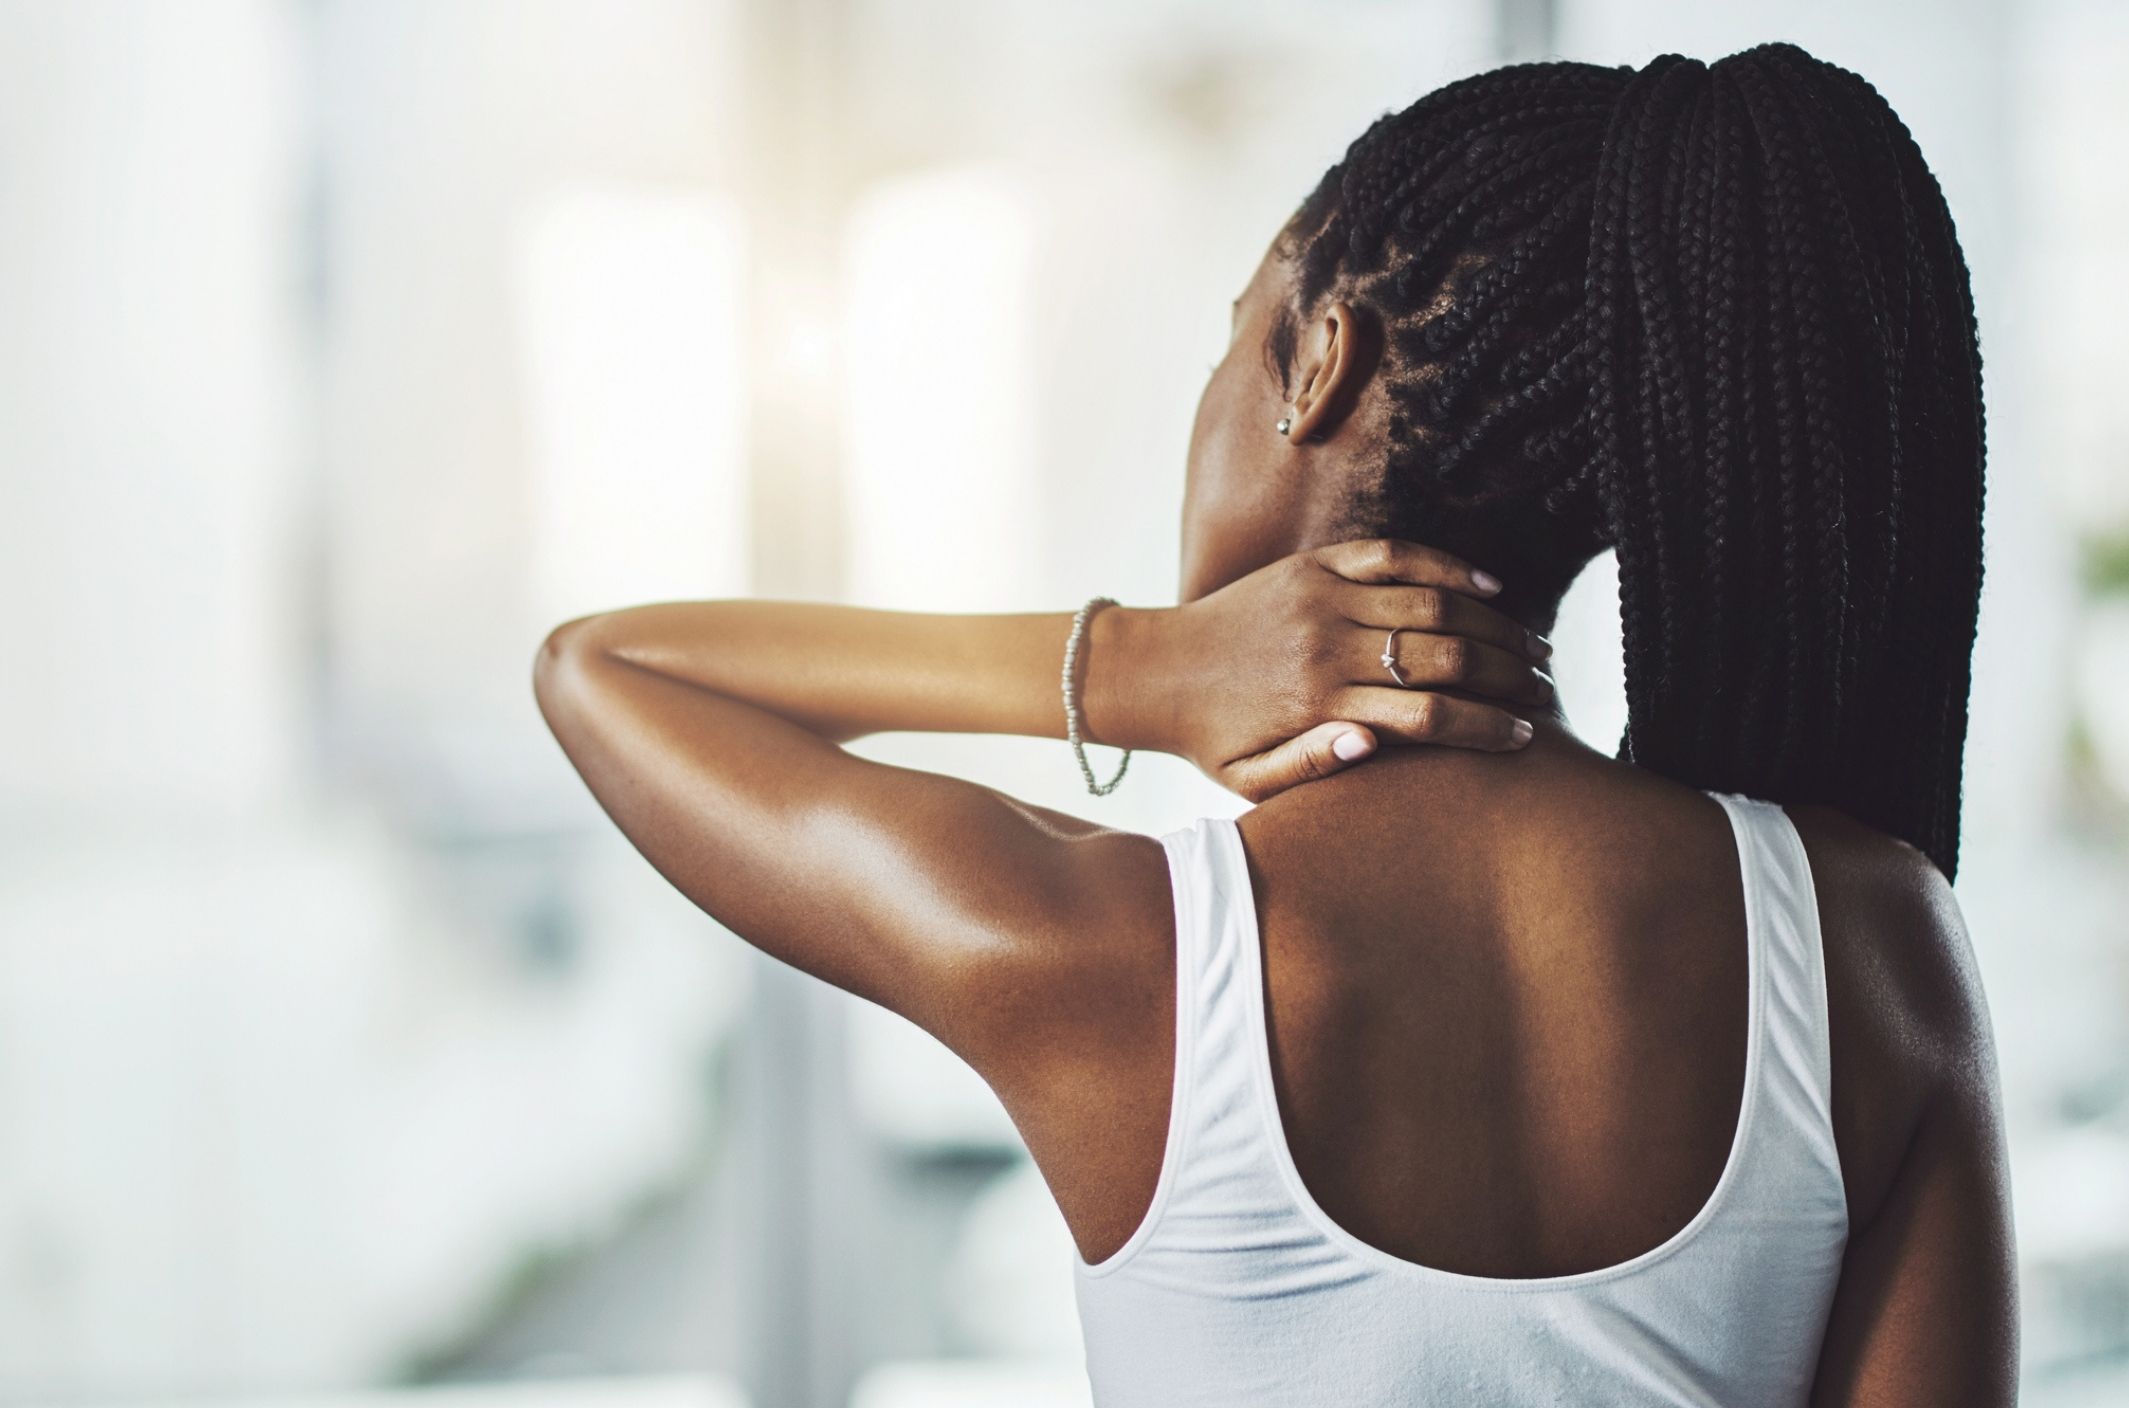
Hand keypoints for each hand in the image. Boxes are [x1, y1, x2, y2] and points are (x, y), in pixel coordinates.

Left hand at [1097, 539, 1554, 801]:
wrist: (1157, 671)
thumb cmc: (1213, 738)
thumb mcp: (1252, 780)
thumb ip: (1313, 770)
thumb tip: (1374, 747)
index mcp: (1319, 705)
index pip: (1427, 717)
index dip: (1484, 727)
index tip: (1524, 737)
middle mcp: (1327, 646)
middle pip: (1443, 655)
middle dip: (1504, 673)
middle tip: (1543, 688)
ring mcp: (1323, 597)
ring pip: (1431, 603)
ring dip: (1492, 623)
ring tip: (1531, 646)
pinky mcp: (1314, 565)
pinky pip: (1394, 555)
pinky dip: (1447, 566)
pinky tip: (1489, 585)